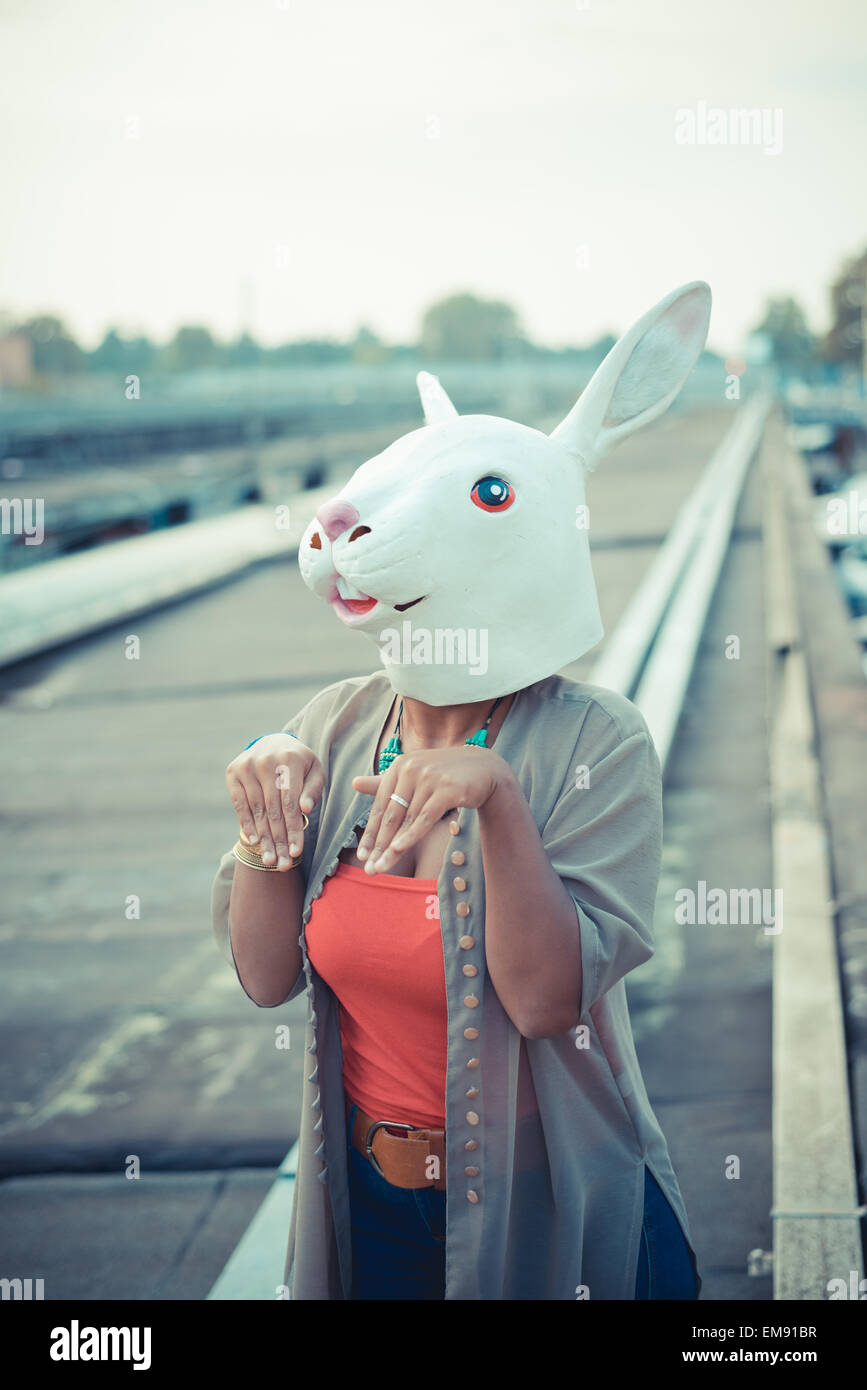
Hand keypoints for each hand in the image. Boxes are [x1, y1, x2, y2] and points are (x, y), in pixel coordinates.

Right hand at [225, 735, 323, 868]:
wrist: (273, 742)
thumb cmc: (300, 763)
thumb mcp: (315, 771)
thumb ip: (313, 789)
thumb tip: (305, 809)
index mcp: (290, 759)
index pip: (291, 802)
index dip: (293, 829)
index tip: (296, 852)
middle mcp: (265, 761)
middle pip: (273, 810)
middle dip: (279, 840)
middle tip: (283, 865)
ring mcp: (246, 766)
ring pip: (256, 810)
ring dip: (264, 839)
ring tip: (270, 860)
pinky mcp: (233, 772)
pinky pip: (240, 804)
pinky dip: (247, 824)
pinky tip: (255, 842)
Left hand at [351, 745, 509, 874]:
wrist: (484, 767)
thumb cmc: (444, 774)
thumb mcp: (414, 776)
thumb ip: (384, 783)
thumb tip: (353, 783)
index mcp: (399, 766)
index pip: (381, 806)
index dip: (371, 833)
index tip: (362, 855)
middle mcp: (411, 769)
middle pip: (390, 815)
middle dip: (378, 845)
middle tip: (369, 869)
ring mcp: (429, 778)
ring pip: (406, 820)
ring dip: (391, 847)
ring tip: (381, 868)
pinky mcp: (447, 789)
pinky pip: (424, 818)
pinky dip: (410, 835)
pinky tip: (397, 850)